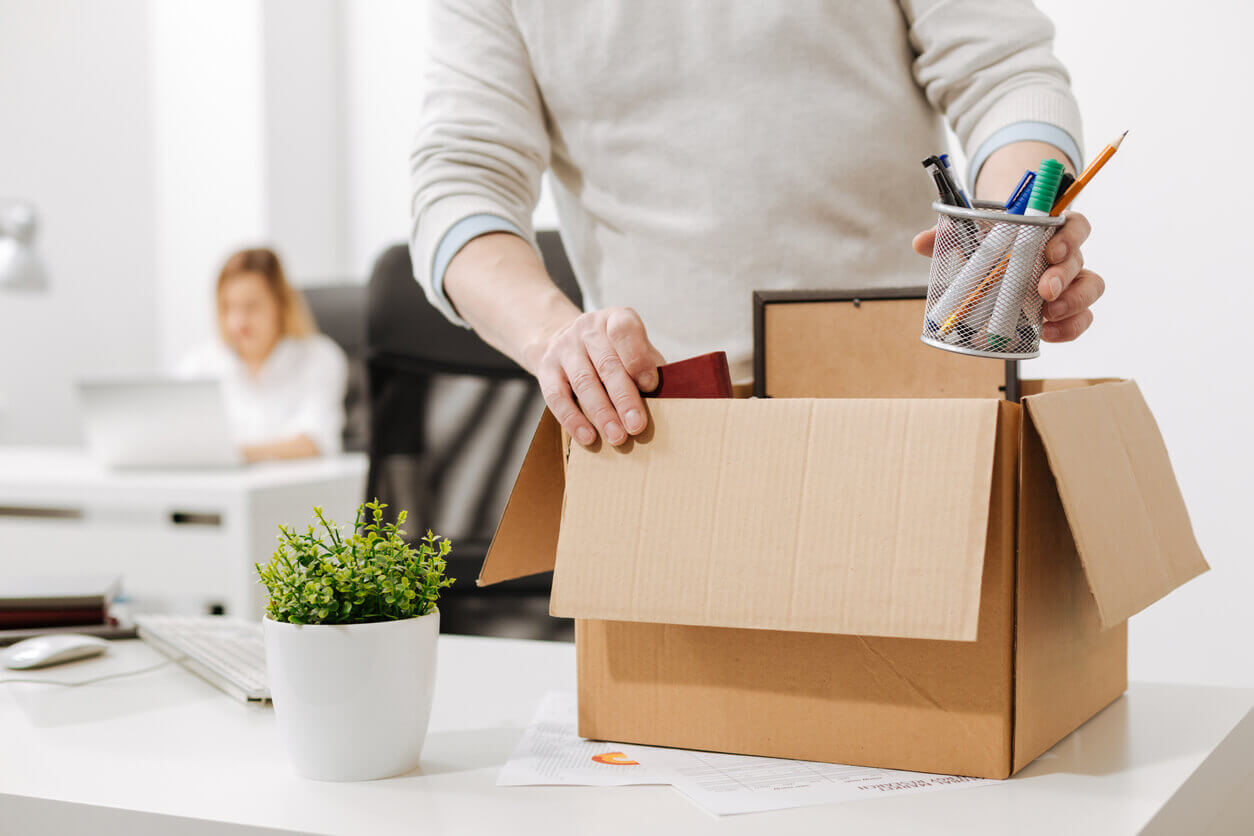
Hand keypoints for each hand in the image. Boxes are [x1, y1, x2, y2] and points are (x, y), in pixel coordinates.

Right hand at [526, 307, 664, 446]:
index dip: (638, 358)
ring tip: (617, 437)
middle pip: (607, 364)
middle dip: (624, 398)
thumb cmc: (611, 351)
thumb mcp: (632, 347)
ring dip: (602, 413)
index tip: (650, 385)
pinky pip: (557, 397)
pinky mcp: (546, 368)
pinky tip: (588, 437)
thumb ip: (648, 365)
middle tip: (637, 425)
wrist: (562, 339)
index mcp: (615, 319)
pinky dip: (573, 419)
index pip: (624, 331)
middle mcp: (588, 328)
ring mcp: (564, 347)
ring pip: (584, 382)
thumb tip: (667, 398)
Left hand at [912, 210, 1104, 342]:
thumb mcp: (971, 235)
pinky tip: (1049, 334)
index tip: (1051, 251)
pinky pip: (1081, 318)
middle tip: (1043, 291)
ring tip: (1047, 316)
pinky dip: (1069, 328)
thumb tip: (921, 243)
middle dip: (1064, 277)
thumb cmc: (991, 244)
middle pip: (1081, 260)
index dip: (1070, 237)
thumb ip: (948, 236)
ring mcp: (1069, 282)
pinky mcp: (1065, 309)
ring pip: (1090, 288)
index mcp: (1049, 230)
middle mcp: (1066, 255)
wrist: (997, 262)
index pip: (1075, 225)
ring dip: (1073, 303)